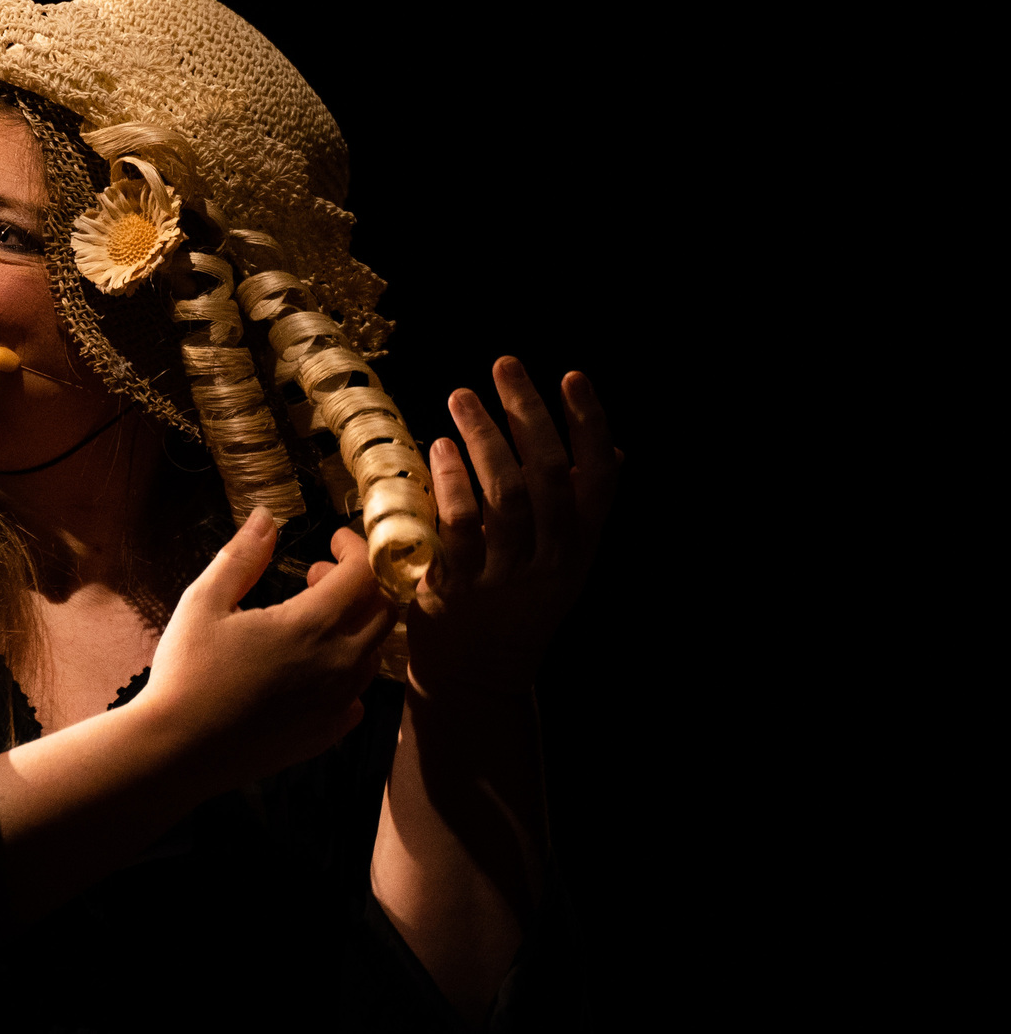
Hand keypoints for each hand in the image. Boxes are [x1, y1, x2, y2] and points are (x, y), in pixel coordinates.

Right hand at [141, 509, 396, 789]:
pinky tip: (312, 668)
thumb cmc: (187, 672)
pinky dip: (347, 671)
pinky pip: (358, 694)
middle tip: (318, 575)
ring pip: (373, 652)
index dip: (356, 548)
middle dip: (360, 583)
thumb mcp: (204, 601)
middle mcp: (338, 664)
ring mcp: (337, 704)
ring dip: (354, 624)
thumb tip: (265, 517)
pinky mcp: (327, 733)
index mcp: (311, 626)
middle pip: (384, 611)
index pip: (366, 574)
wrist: (177, 750)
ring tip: (309, 618)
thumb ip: (242, 556)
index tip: (333, 539)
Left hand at [406, 357, 620, 693]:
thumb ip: (581, 512)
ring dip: (484, 437)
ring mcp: (504, 577)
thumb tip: (612, 451)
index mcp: (579, 552)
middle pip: (548, 476)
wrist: (476, 683)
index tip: (571, 377)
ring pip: (503, 494)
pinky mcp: (457, 589)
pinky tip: (438, 448)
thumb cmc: (519, 611)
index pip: (599, 480)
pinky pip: (457, 525)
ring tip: (462, 397)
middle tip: (504, 368)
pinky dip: (450, 480)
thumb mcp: (562, 566)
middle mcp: (549, 563)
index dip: (589, 424)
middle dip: (528, 413)